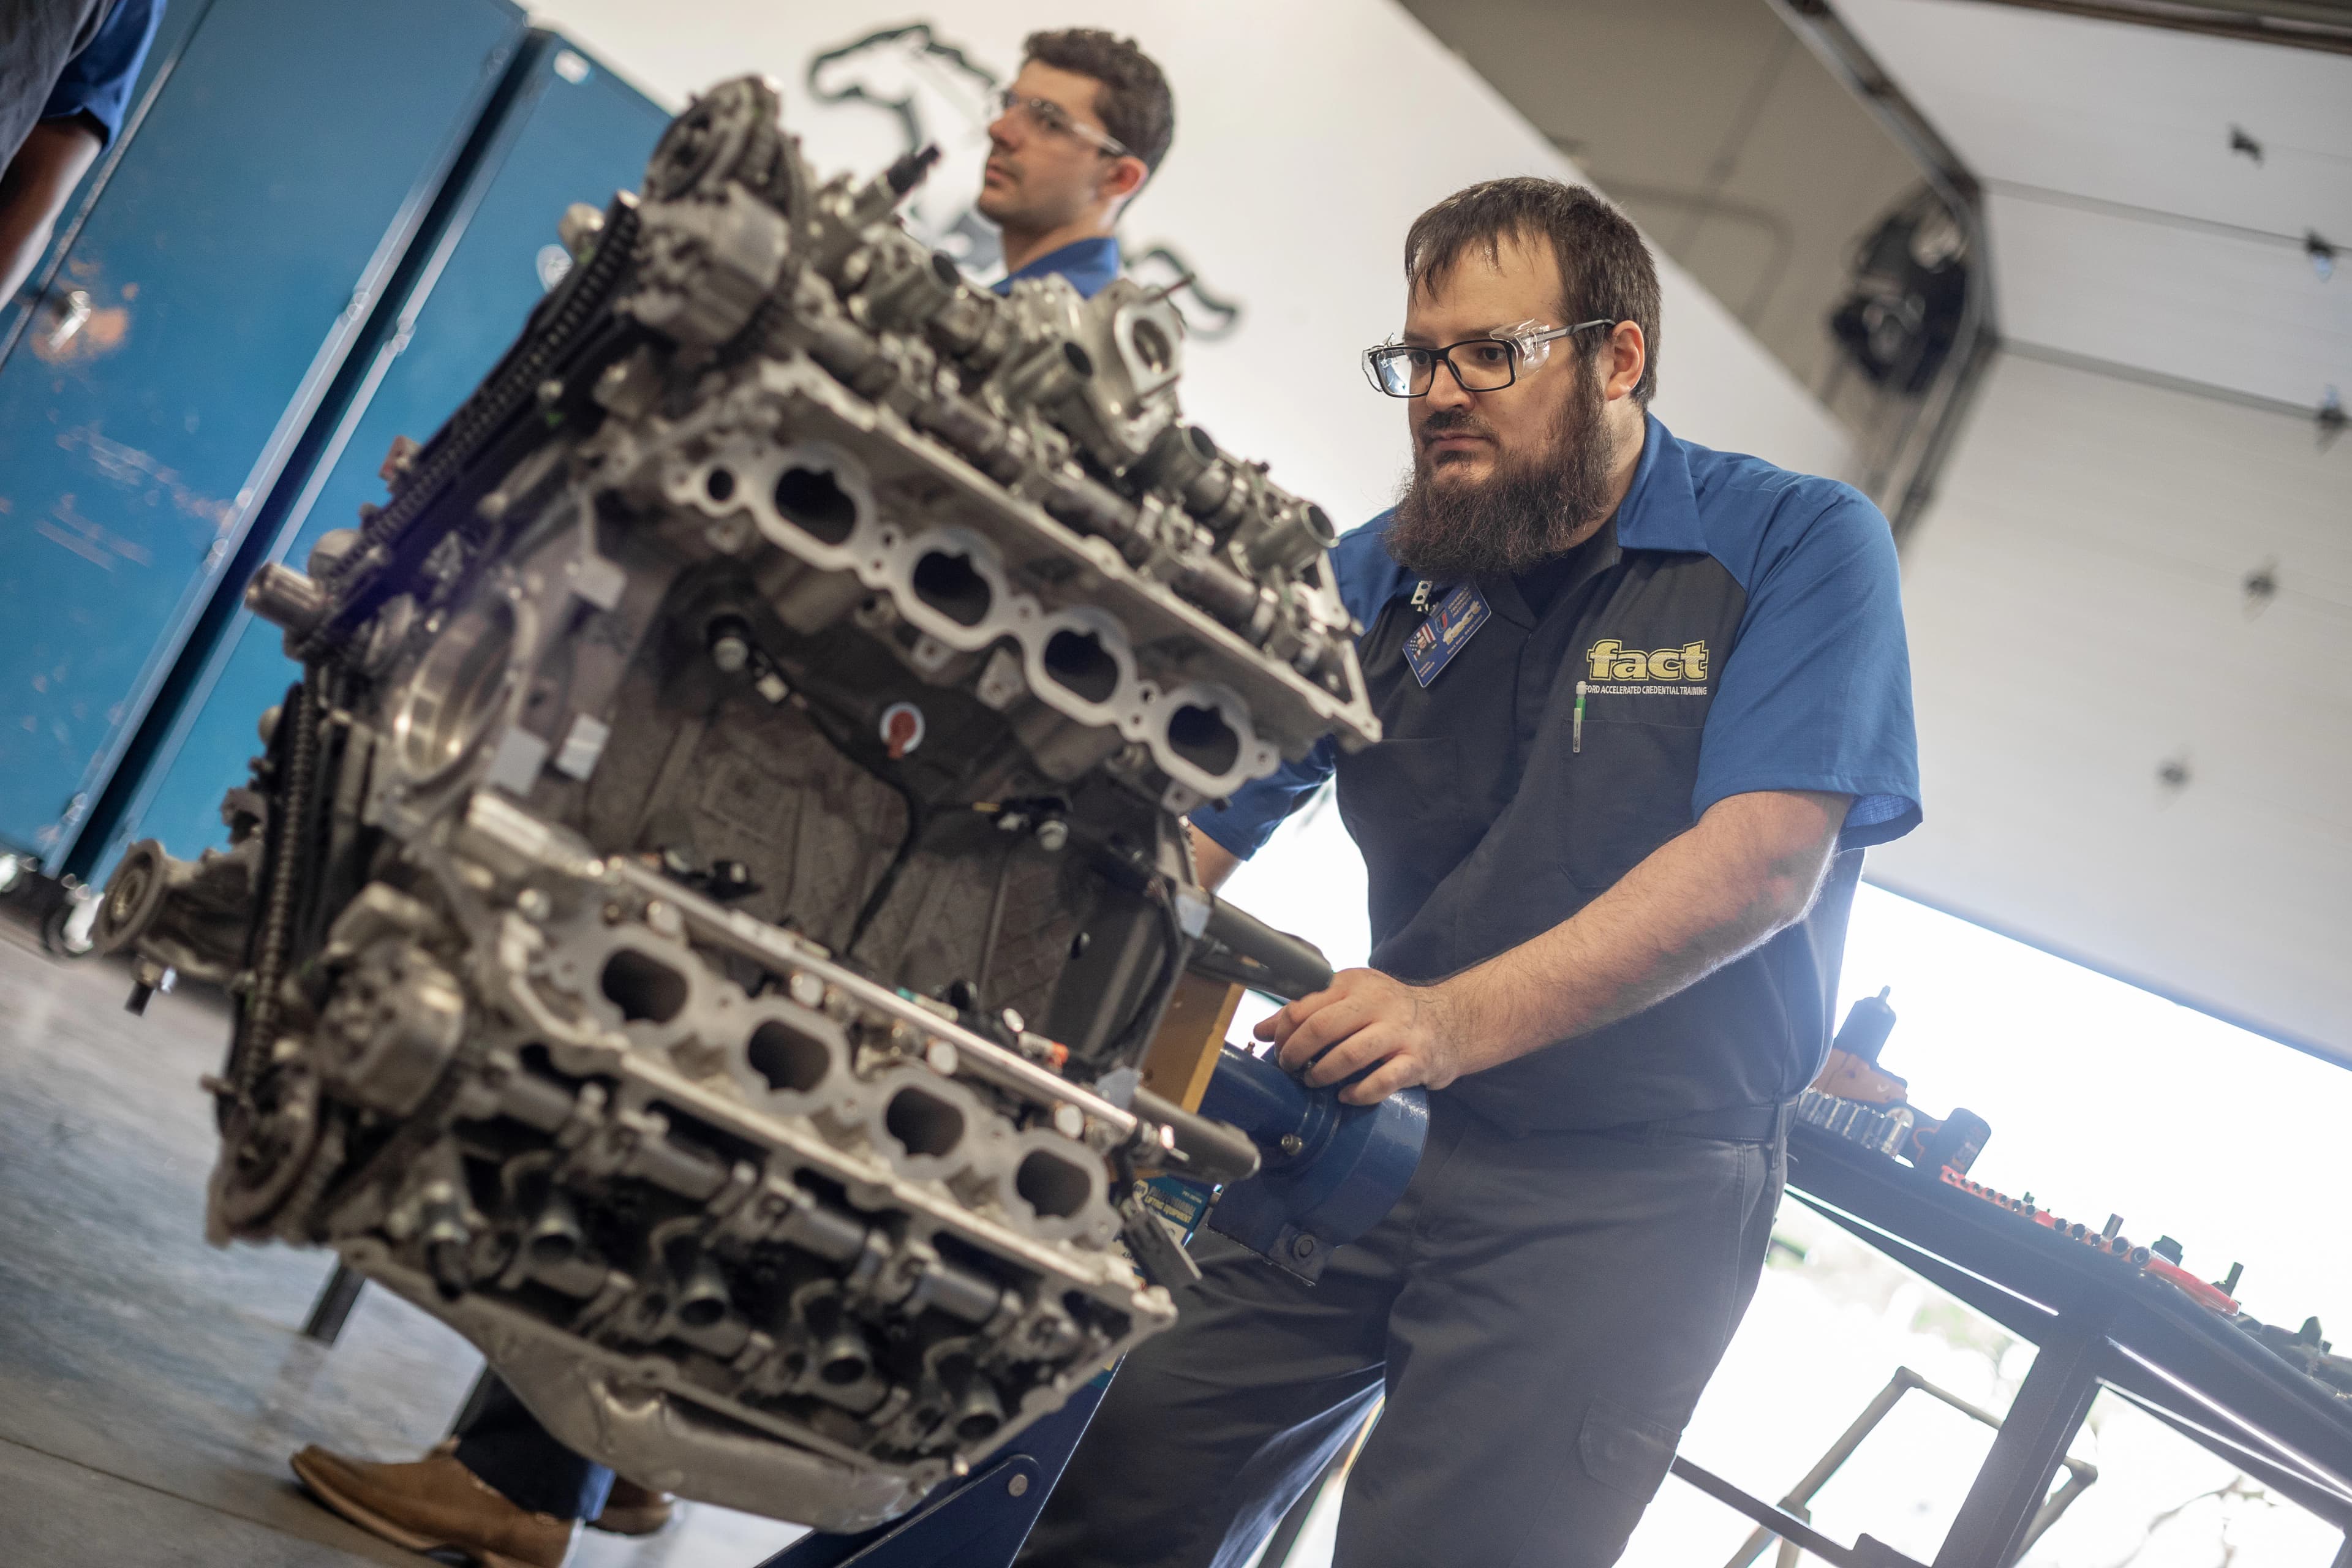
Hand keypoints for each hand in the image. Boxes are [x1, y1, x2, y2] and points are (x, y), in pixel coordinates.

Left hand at [1254, 968, 1473, 1105]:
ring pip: (1350, 1055)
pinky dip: (1358, 1093)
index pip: (1304, 1005)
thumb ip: (1305, 1011)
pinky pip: (1382, 1081)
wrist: (1450, 1021)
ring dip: (1323, 1074)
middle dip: (1296, 1054)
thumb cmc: (1388, 1012)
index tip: (1277, 1048)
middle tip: (1289, 1068)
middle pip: (1322, 1028)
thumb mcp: (1348, 1000)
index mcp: (1354, 983)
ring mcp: (1399, 1032)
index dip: (1282, 1032)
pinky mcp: (1417, 1060)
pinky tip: (1346, 1096)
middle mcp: (1377, 1003)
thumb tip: (1259, 1030)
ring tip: (1313, 1081)